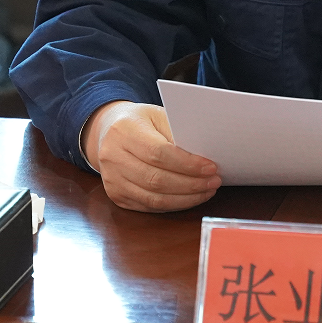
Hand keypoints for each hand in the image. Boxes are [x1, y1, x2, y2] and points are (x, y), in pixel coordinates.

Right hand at [83, 101, 220, 211]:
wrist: (107, 131)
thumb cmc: (141, 122)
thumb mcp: (158, 116)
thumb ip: (177, 134)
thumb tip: (206, 156)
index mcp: (124, 131)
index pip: (158, 153)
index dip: (187, 164)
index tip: (210, 168)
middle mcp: (113, 156)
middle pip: (156, 179)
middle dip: (190, 184)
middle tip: (214, 182)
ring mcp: (112, 179)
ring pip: (153, 198)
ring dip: (185, 198)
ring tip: (206, 191)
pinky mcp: (116, 196)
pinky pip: (149, 206)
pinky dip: (173, 204)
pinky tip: (189, 198)